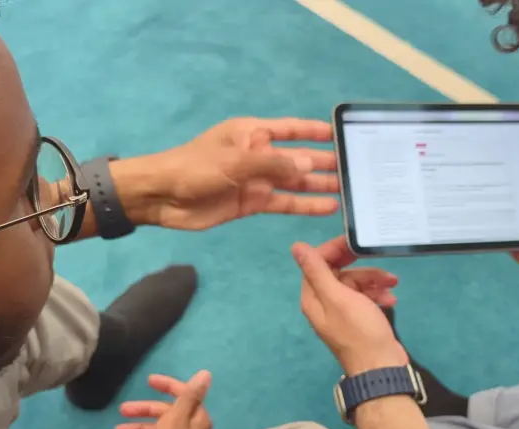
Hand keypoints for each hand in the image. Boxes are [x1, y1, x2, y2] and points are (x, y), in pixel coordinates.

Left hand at [115, 117, 339, 229]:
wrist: (162, 198)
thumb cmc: (195, 168)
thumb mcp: (236, 162)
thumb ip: (274, 164)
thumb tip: (309, 163)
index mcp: (253, 134)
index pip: (292, 129)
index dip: (316, 131)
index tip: (343, 134)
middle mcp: (260, 155)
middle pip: (299, 157)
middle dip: (325, 162)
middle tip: (356, 169)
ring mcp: (258, 180)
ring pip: (295, 181)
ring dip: (319, 185)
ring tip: (349, 190)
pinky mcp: (254, 202)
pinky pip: (285, 202)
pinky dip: (304, 205)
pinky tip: (327, 208)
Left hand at [292, 237, 407, 375]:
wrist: (381, 366)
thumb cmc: (359, 330)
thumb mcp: (338, 297)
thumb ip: (317, 271)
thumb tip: (296, 246)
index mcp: (313, 298)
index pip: (317, 263)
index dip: (334, 249)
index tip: (355, 242)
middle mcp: (324, 303)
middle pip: (338, 272)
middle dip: (359, 266)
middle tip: (376, 257)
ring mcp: (341, 312)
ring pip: (354, 284)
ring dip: (373, 280)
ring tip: (392, 283)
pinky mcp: (358, 318)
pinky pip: (364, 297)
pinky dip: (377, 294)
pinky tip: (391, 299)